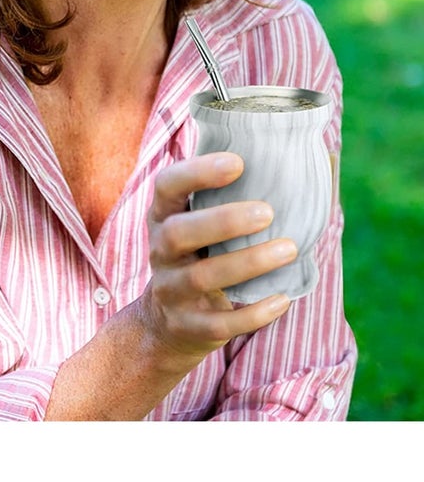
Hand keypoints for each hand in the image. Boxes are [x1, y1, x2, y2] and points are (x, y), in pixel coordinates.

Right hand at [141, 152, 295, 370]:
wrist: (167, 323)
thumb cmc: (203, 254)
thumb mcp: (202, 221)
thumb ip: (242, 191)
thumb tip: (321, 156)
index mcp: (164, 215)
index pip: (168, 185)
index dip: (196, 171)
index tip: (238, 162)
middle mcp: (159, 250)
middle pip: (177, 233)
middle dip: (222, 220)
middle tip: (267, 212)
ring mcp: (170, 290)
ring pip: (202, 278)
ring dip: (248, 263)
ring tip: (289, 249)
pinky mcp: (187, 326)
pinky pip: (219, 324)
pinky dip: (252, 313)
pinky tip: (283, 299)